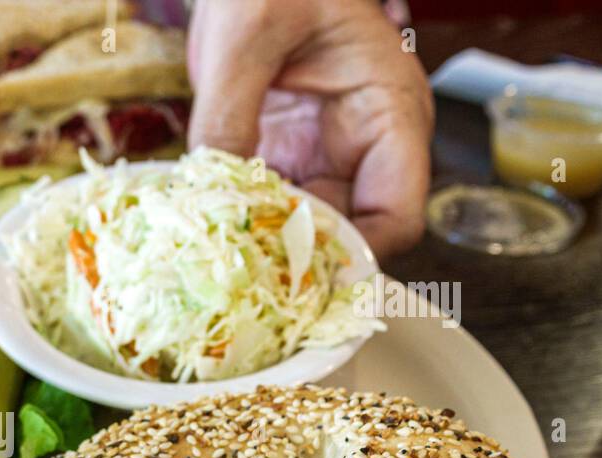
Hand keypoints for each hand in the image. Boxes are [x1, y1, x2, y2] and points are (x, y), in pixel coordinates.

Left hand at [186, 0, 432, 258]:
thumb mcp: (247, 36)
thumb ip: (230, 110)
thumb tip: (212, 183)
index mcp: (389, 114)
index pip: (396, 215)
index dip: (353, 253)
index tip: (295, 268)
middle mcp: (364, 148)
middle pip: (348, 237)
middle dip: (299, 261)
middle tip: (241, 278)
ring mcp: (323, 158)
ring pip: (304, 233)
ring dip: (265, 250)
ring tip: (217, 262)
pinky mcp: (283, 161)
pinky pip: (267, 212)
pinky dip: (241, 227)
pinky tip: (205, 234)